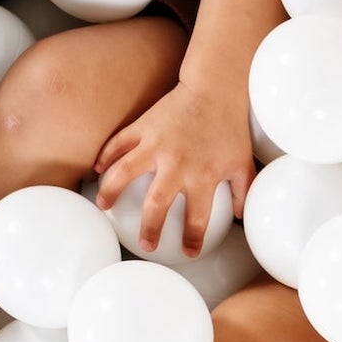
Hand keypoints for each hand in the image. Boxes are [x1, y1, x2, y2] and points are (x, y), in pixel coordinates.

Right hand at [94, 81, 254, 256]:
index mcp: (202, 177)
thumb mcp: (243, 164)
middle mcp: (176, 164)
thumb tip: (240, 216)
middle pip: (157, 204)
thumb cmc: (230, 128)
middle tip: (146, 244)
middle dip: (150, 228)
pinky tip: (98, 170)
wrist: (213, 89)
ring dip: (111, 191)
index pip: (197, 218)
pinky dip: (107, 156)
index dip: (192, 239)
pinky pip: (119, 143)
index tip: (188, 252)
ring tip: (103, 207)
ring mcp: (156, 144)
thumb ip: (243, 193)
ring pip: (126, 172)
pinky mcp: (143, 126)